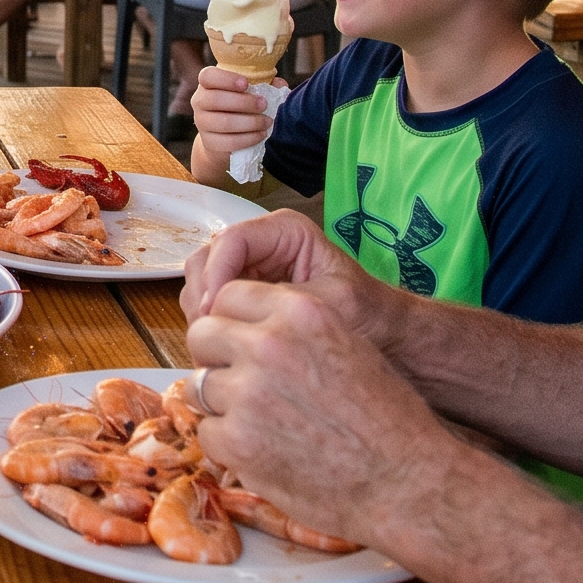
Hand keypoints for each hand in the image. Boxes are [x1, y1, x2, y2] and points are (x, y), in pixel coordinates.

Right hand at [179, 208, 404, 353]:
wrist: (382, 333)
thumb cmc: (368, 313)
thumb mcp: (335, 302)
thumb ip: (287, 300)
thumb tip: (234, 310)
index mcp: (284, 231)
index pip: (231, 241)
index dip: (217, 275)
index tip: (215, 313)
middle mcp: (259, 244)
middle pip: (206, 260)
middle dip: (204, 298)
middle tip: (211, 337)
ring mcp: (247, 270)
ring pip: (200, 285)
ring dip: (202, 316)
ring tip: (218, 350)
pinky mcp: (241, 297)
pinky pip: (208, 307)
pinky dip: (210, 328)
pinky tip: (225, 352)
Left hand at [184, 277, 461, 545]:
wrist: (406, 480)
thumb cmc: (388, 419)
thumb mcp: (347, 346)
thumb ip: (293, 331)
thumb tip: (246, 331)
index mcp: (299, 312)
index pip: (229, 295)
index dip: (232, 323)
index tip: (239, 344)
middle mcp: (267, 343)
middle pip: (202, 334)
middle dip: (215, 359)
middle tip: (238, 384)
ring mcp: (246, 392)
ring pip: (199, 386)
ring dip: (221, 405)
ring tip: (261, 424)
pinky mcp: (236, 439)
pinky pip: (206, 432)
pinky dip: (227, 445)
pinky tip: (263, 451)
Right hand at [188, 67, 272, 180]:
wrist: (223, 135)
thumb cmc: (238, 105)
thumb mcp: (248, 91)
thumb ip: (264, 84)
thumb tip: (280, 84)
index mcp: (207, 84)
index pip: (208, 76)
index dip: (226, 79)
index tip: (246, 83)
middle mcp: (199, 101)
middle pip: (215, 100)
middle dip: (244, 102)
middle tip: (264, 104)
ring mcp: (202, 123)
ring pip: (224, 123)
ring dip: (250, 122)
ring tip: (267, 121)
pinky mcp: (209, 142)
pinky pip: (229, 142)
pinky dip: (248, 138)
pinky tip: (261, 134)